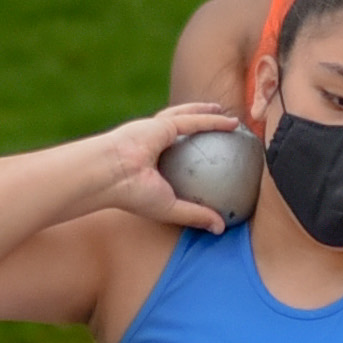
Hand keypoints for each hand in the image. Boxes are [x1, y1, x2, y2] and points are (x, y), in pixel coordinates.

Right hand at [93, 104, 255, 231]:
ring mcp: (156, 132)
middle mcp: (154, 145)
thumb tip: (221, 229)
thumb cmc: (134, 194)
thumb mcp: (170, 208)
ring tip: (224, 114)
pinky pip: (194, 121)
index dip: (192, 157)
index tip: (212, 160)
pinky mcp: (162, 125)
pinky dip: (213, 121)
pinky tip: (232, 123)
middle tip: (221, 130)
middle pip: (182, 133)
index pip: (176, 159)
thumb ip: (195, 214)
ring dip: (206, 113)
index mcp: (152, 165)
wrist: (110, 175)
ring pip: (186, 118)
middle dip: (199, 127)